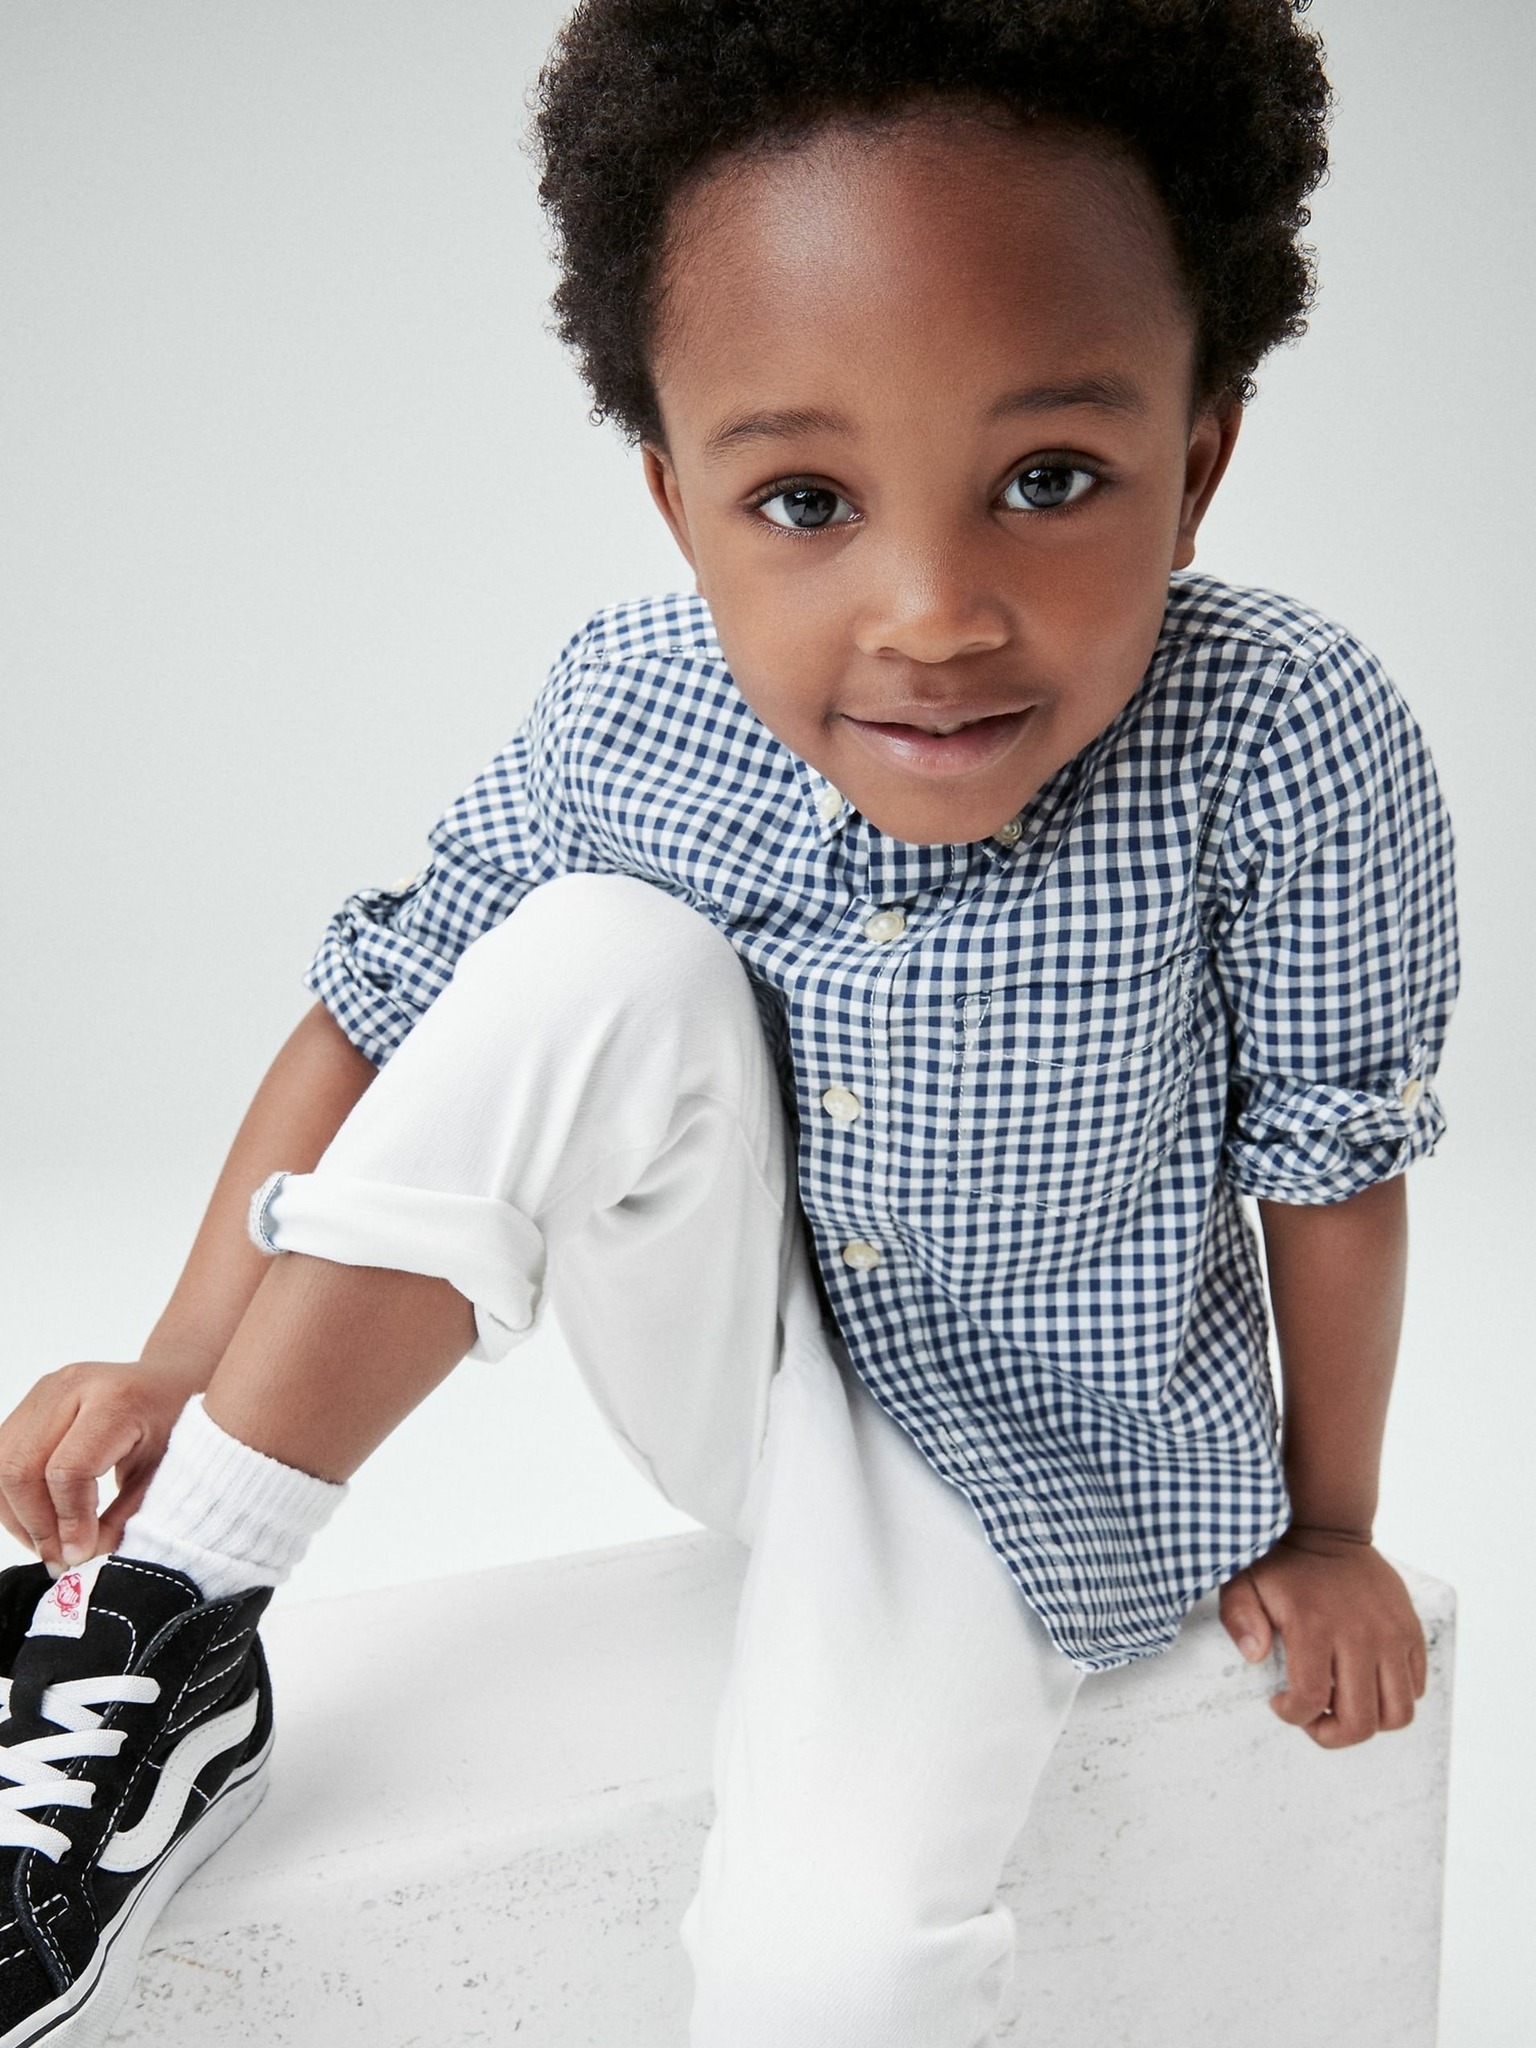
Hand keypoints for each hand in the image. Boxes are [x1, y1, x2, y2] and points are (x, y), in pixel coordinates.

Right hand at [0, 1358, 205, 1573]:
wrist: (171, 1381)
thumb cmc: (177, 1426)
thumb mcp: (165, 1475)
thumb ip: (126, 1519)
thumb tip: (82, 1559)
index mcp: (115, 1400)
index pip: (67, 1470)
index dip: (68, 1521)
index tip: (81, 1554)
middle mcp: (70, 1387)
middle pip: (21, 1468)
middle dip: (36, 1525)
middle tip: (60, 1560)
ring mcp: (44, 1392)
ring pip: (1, 1465)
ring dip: (18, 1516)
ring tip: (51, 1545)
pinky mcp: (30, 1403)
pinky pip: (1, 1457)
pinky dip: (13, 1499)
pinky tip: (41, 1521)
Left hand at [1218, 1527, 1427, 1747]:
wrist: (1328, 1525)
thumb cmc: (1280, 1561)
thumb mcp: (1242, 1580)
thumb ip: (1240, 1618)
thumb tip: (1255, 1657)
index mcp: (1313, 1625)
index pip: (1312, 1699)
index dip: (1293, 1715)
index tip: (1279, 1702)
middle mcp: (1359, 1634)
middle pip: (1361, 1721)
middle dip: (1331, 1734)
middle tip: (1312, 1716)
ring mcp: (1391, 1634)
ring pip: (1398, 1713)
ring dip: (1369, 1722)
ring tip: (1342, 1703)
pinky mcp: (1411, 1630)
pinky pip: (1415, 1686)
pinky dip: (1392, 1698)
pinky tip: (1363, 1681)